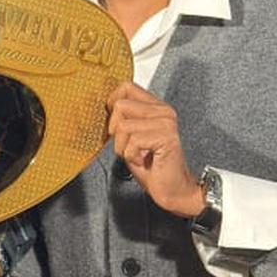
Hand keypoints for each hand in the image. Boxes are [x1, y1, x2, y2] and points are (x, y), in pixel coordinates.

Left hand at [107, 81, 204, 217]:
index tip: (115, 125)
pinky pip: (132, 142)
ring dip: (123, 147)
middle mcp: (163, 110)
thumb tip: (104, 107)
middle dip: (115, 131)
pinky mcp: (166, 137)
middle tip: (129, 146)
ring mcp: (166, 122)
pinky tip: (144, 161)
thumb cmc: (151, 167)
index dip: (112, 104)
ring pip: (123, 126)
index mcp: (155, 107)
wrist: (173, 190)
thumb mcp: (130, 138)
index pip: (125, 86)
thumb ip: (122, 119)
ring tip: (138, 155)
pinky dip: (132, 157)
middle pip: (119, 105)